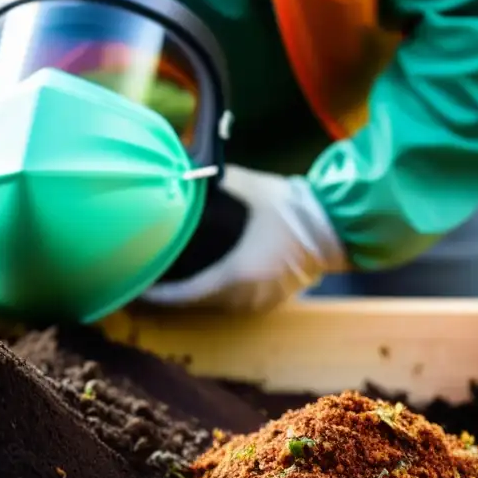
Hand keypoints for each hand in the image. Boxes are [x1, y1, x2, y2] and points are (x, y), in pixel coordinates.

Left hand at [140, 165, 347, 312]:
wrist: (337, 226)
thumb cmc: (294, 208)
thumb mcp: (250, 189)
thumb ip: (216, 182)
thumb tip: (186, 172)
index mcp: (237, 274)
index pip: (187, 295)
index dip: (161, 295)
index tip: (140, 289)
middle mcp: (247, 296)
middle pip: (199, 303)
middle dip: (175, 294)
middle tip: (151, 278)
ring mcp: (262, 301)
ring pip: (217, 305)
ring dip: (196, 296)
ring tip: (173, 280)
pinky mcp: (274, 300)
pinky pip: (236, 303)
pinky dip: (218, 294)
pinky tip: (207, 280)